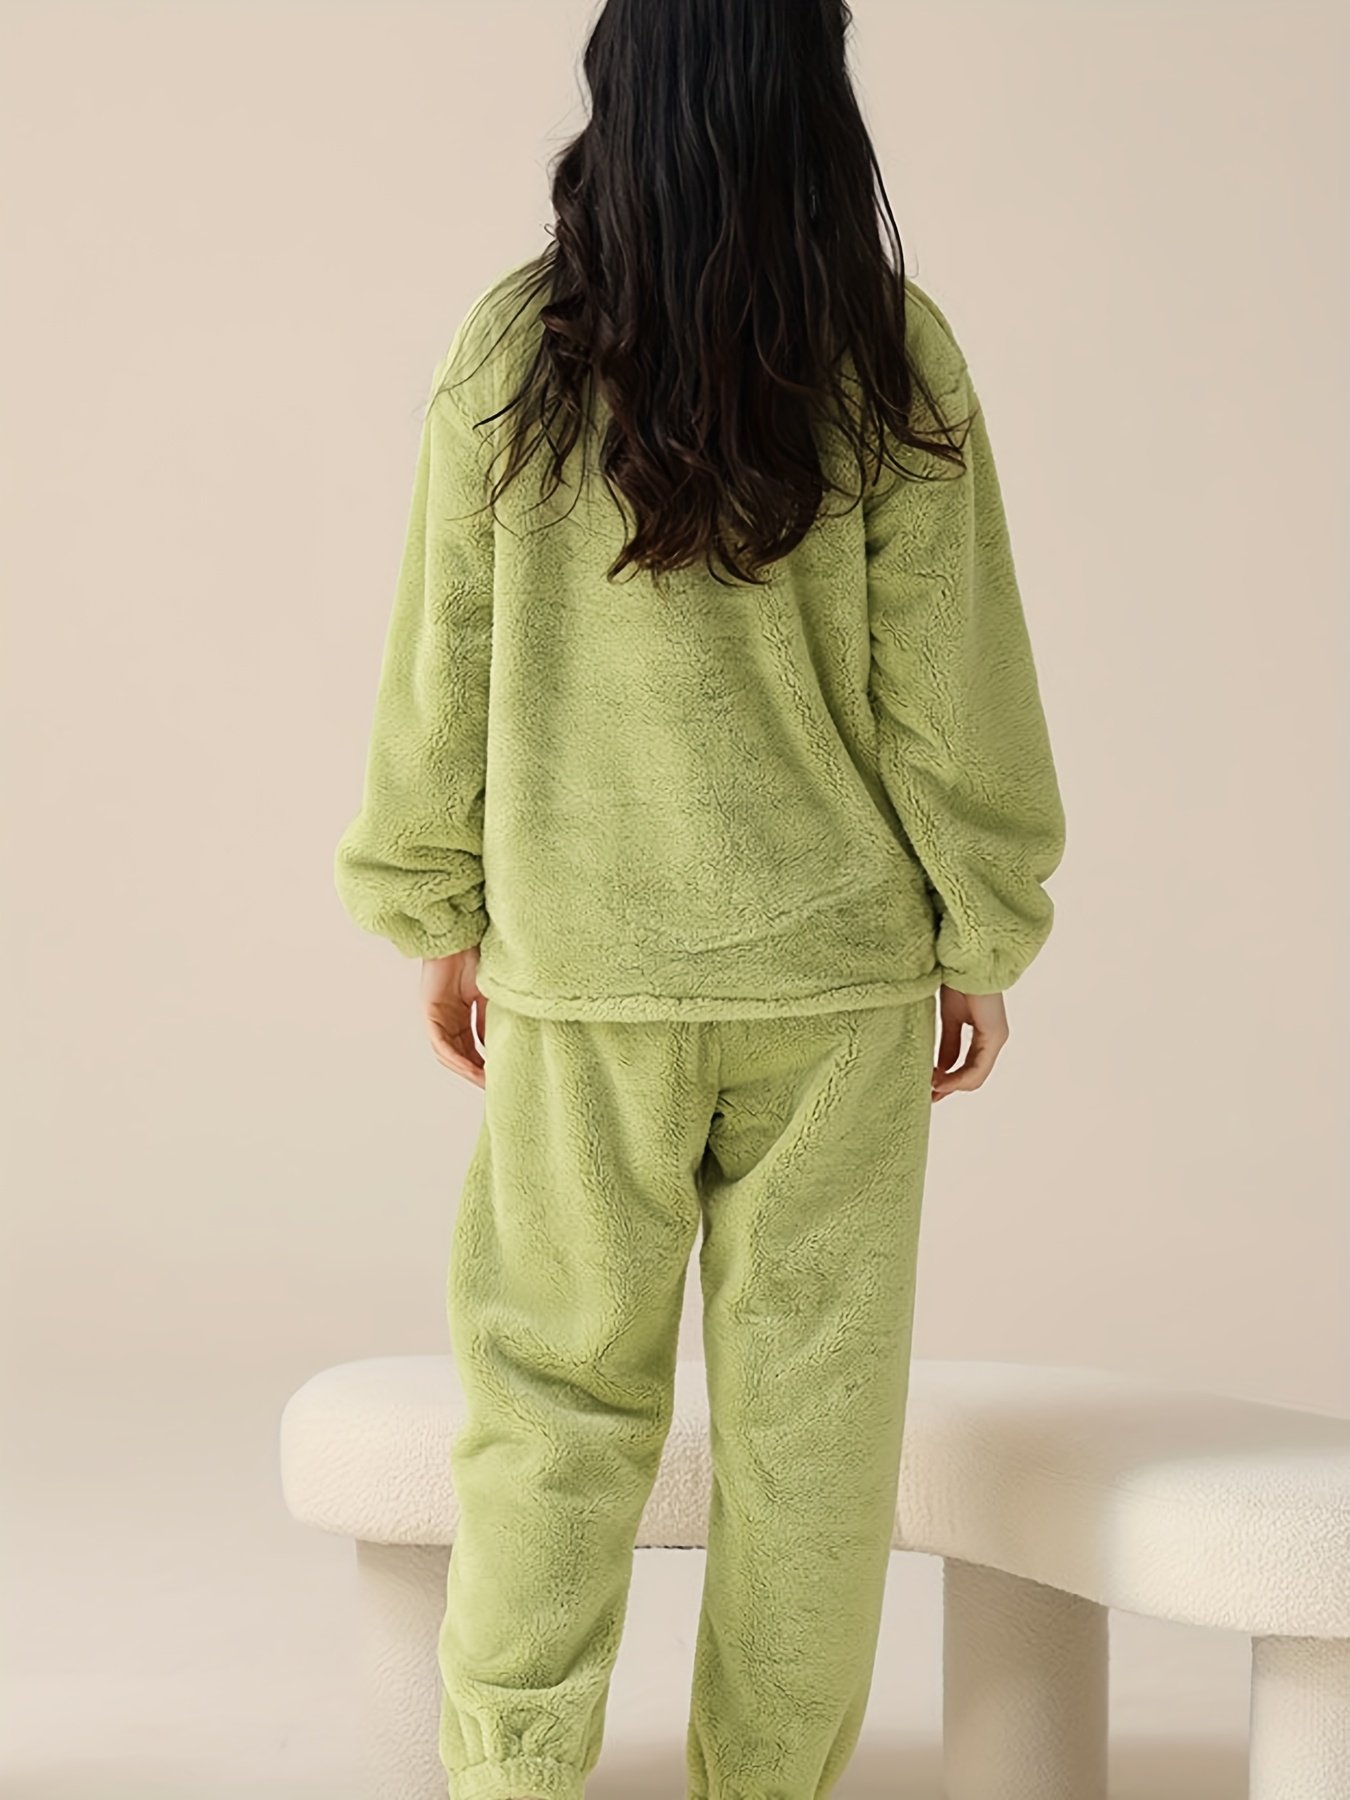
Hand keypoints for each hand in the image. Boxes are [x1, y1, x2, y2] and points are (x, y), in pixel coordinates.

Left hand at [421, 947, 487, 1087]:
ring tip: (484, 1081)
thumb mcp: (490, 995)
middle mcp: (448, 1018)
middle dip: (476, 1072)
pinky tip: (469, 1067)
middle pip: (460, 1054)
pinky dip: (456, 1058)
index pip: (472, 1046)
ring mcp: (438, 1016)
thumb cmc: (478, 956)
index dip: (485, 1063)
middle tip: (493, 1086)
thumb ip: (490, 1020)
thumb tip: (497, 1045)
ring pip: (449, 1054)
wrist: (463, 935)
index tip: (500, 1076)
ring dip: (466, 1069)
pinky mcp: (429, 1013)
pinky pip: (441, 1044)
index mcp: (462, 1013)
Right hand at [932, 985, 1008, 1100]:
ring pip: (976, 1077)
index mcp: (985, 1035)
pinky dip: (958, 1078)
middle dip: (950, 1087)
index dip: (950, 1081)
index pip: (970, 1068)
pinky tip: (941, 1080)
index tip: (929, 1087)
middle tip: (929, 1094)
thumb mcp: (950, 1019)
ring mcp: (996, 1038)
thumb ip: (948, 1045)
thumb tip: (941, 1069)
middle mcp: (994, 1039)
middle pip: (973, 1077)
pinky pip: (977, 1068)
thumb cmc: (958, 982)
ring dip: (952, 1085)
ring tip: (932, 1087)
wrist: (964, 962)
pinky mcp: (994, 1035)